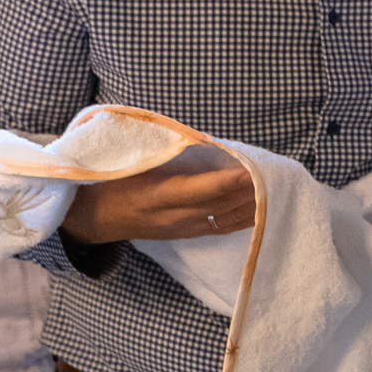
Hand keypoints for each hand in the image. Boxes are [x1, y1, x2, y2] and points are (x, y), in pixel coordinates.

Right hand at [61, 150, 253, 243]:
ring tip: (274, 186)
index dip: (224, 182)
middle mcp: (174, 217)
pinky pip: (223, 227)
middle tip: (272, 172)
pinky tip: (262, 207)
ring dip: (251, 204)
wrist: (97, 219)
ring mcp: (183, 229)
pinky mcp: (188, 234)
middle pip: (219, 206)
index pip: (198, 191)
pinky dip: (244, 216)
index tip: (246, 170)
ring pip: (225, 218)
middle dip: (247, 191)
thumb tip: (199, 138)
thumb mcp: (132, 163)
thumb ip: (163, 151)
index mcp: (157, 196)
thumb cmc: (114, 182)